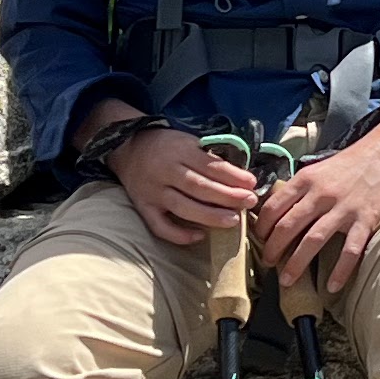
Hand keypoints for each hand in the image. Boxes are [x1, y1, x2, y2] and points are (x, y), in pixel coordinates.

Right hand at [109, 123, 260, 247]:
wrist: (127, 148)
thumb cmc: (166, 146)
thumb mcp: (188, 141)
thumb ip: (209, 156)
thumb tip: (241, 175)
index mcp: (179, 151)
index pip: (209, 165)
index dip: (232, 175)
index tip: (252, 183)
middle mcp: (165, 171)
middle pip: (199, 187)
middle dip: (227, 196)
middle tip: (249, 202)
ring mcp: (153, 192)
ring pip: (183, 207)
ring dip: (210, 216)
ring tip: (233, 221)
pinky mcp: (143, 208)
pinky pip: (160, 226)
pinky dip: (179, 234)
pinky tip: (199, 236)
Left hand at [254, 111, 379, 295]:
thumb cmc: (351, 163)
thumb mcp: (318, 168)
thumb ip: (299, 189)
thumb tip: (275, 211)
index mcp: (306, 179)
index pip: (273, 207)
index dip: (261, 228)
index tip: (259, 241)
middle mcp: (321, 194)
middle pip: (287, 226)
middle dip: (273, 249)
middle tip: (267, 264)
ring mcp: (344, 208)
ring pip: (313, 240)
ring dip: (296, 264)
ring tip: (286, 281)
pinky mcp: (365, 219)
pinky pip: (350, 250)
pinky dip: (340, 271)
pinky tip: (332, 287)